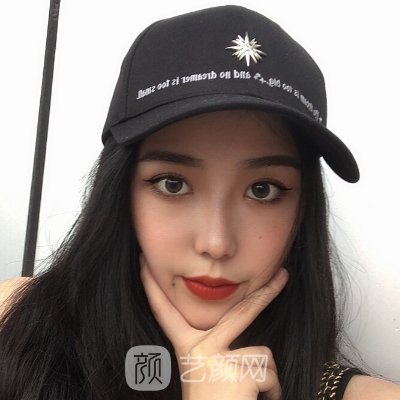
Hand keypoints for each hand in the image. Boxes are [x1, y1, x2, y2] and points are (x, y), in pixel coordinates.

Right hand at [139, 254, 287, 399]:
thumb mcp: (203, 377)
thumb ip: (212, 353)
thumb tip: (237, 339)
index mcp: (187, 350)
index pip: (166, 312)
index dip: (152, 287)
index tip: (143, 264)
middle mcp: (199, 349)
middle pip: (240, 312)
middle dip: (265, 292)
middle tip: (285, 275)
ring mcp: (219, 358)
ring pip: (262, 354)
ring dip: (265, 379)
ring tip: (249, 399)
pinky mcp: (240, 372)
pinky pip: (271, 375)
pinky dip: (272, 392)